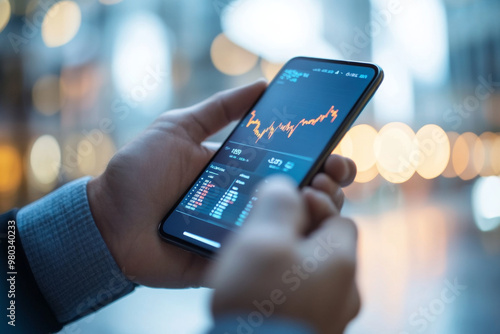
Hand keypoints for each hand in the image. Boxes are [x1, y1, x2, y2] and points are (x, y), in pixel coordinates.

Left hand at [87, 80, 356, 287]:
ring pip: (296, 227)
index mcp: (242, 171)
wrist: (107, 222)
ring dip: (319, 211)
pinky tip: (298, 228)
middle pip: (305, 195)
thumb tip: (261, 84)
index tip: (336, 151)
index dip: (322, 158)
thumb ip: (219, 108)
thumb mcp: (178, 128)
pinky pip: (269, 256)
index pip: (293, 164)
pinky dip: (291, 245)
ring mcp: (244, 231)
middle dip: (331, 184)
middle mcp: (249, 201)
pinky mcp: (234, 260)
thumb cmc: (138, 173)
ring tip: (314, 195)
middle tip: (332, 175)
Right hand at [209, 177, 359, 333]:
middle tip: (267, 233)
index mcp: (340, 259)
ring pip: (313, 273)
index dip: (312, 202)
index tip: (286, 203)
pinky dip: (287, 289)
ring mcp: (331, 316)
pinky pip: (304, 299)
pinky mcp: (313, 332)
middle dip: (299, 232)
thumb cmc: (258, 302)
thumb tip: (285, 187)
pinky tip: (262, 292)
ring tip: (259, 264)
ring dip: (290, 261)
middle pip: (326, 245)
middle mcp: (345, 289)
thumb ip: (278, 202)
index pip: (339, 216)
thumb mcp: (262, 239)